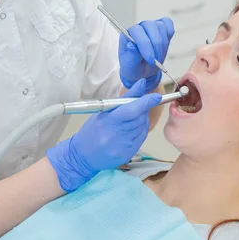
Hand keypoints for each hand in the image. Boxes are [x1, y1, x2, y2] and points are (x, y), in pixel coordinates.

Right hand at [47, 79, 161, 191]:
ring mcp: (122, 146)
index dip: (146, 102)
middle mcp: (115, 134)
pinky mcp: (127, 154)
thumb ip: (124, 98)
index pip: (131, 110)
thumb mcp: (103, 112)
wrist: (82, 156)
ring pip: (142, 127)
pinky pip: (141, 138)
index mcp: (107, 121)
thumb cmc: (92, 131)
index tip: (156, 97)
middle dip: (144, 109)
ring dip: (142, 120)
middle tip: (140, 106)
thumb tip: (141, 84)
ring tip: (132, 119)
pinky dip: (141, 130)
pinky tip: (133, 129)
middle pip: (139, 118)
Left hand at [119, 18, 174, 91]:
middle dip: (156, 45)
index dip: (145, 44)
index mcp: (127, 35)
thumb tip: (131, 45)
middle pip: (150, 26)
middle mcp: (139, 27)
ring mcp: (150, 26)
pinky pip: (168, 24)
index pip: (137, 31)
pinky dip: (169, 33)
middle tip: (156, 61)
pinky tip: (164, 45)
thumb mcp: (130, 66)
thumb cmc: (134, 67)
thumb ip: (131, 56)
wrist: (142, 70)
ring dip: (163, 44)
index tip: (150, 59)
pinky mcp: (161, 27)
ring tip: (158, 57)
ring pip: (160, 26)